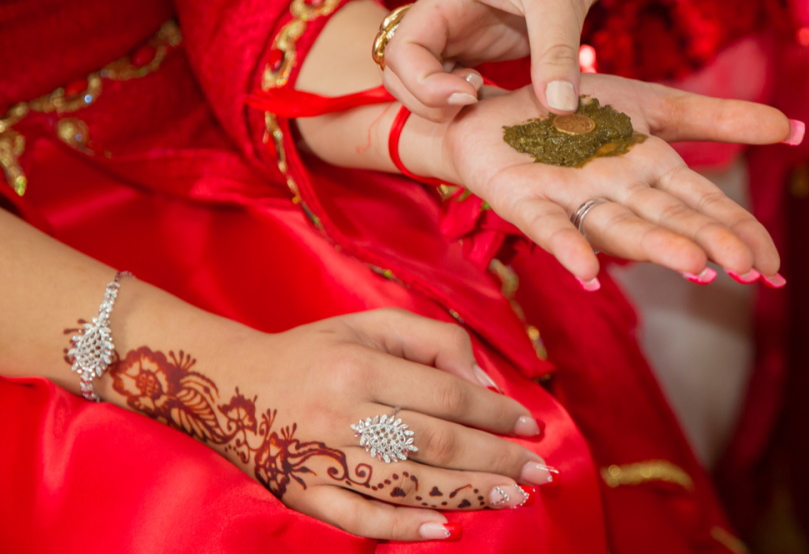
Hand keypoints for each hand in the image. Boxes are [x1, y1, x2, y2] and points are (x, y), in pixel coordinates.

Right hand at [105, 309, 551, 541]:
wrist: (225, 384)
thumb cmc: (312, 352)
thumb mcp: (368, 323)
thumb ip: (431, 339)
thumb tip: (484, 384)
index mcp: (358, 363)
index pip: (444, 393)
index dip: (494, 411)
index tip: (530, 423)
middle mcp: (340, 411)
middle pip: (434, 442)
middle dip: (495, 457)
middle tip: (538, 470)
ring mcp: (318, 458)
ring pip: (406, 483)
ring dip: (467, 492)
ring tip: (513, 495)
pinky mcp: (302, 493)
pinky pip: (359, 519)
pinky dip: (405, 527)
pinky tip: (447, 529)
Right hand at [382, 0, 662, 120]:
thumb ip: (555, 54)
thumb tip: (558, 108)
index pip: (402, 49)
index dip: (423, 84)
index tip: (469, 94)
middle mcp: (451, 14)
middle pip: (404, 70)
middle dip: (426, 99)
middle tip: (473, 106)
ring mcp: (471, 28)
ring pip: (433, 76)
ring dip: (448, 102)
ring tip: (488, 105)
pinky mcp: (497, 38)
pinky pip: (468, 77)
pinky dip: (477, 99)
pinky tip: (504, 103)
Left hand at [432, 75, 796, 283]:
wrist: (496, 109)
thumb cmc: (576, 114)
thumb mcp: (653, 107)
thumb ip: (716, 120)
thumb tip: (792, 130)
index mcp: (650, 172)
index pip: (703, 205)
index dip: (737, 231)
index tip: (774, 267)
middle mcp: (616, 193)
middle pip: (667, 218)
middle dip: (706, 242)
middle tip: (746, 270)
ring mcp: (572, 199)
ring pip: (619, 226)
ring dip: (654, 245)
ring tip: (692, 265)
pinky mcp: (525, 199)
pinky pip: (549, 224)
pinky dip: (568, 246)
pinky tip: (588, 271)